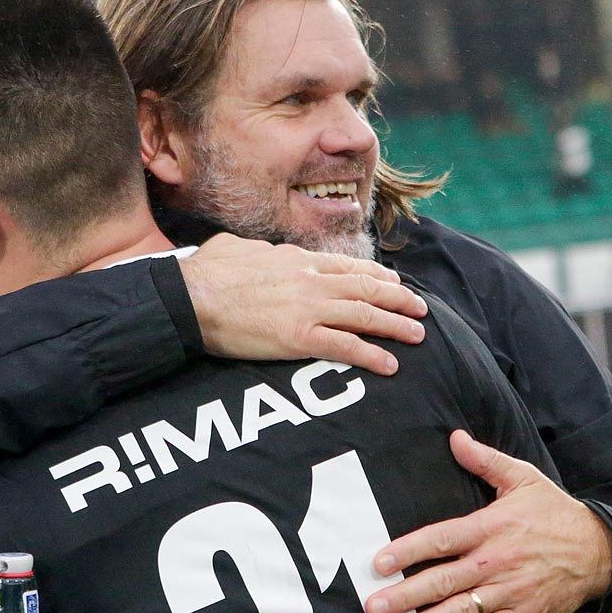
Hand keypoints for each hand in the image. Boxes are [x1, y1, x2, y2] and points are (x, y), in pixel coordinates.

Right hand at [180, 234, 426, 375]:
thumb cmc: (206, 274)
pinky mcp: (299, 338)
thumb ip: (260, 251)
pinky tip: (390, 364)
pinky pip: (345, 347)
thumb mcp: (238, 248)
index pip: (348, 266)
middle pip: (366, 288)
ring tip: (417, 335)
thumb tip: (260, 252)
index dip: (377, 276)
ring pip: (365, 315)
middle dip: (398, 299)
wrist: (190, 296)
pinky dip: (372, 355)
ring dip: (396, 325)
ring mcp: (308, 309)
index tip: (395, 282)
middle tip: (420, 308)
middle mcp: (310, 281)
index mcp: (297, 259)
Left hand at [365, 430, 611, 612]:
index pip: (443, 538)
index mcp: (491, 526)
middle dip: (406, 596)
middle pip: (444, 581)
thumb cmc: (554, 513)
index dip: (409, 550)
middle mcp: (496, 561)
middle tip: (374, 608)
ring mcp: (509, 592)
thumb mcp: (524, 478)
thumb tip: (454, 437)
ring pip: (459, 612)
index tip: (380, 563)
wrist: (600, 550)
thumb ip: (485, 461)